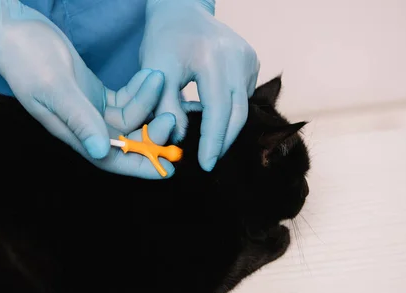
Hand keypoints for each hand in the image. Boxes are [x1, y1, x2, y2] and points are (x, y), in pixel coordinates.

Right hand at [0, 0, 175, 178]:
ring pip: (130, 119)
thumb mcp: (55, 87)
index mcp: (73, 132)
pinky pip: (126, 100)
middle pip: (127, 143)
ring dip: (149, 104)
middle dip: (152, 133)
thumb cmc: (27, 57)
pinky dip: (140, 91)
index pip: (112, 160)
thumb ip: (79, 119)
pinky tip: (149, 76)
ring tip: (160, 78)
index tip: (169, 169)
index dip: (140, 168)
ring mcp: (90, 110)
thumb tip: (101, 152)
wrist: (13, 30)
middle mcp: (84, 126)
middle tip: (173, 115)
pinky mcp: (94, 93)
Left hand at [140, 0, 259, 170]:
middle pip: (237, 113)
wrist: (181, 8)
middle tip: (210, 162)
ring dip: (227, 128)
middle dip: (223, 141)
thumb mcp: (154, 73)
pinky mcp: (251, 60)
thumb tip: (180, 139)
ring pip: (243, 107)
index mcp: (212, 58)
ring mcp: (248, 58)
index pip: (218, 111)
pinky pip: (244, 95)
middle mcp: (237, 57)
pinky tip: (216, 119)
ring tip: (211, 145)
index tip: (206, 165)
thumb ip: (165, 107)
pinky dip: (231, 111)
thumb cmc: (162, 40)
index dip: (213, 142)